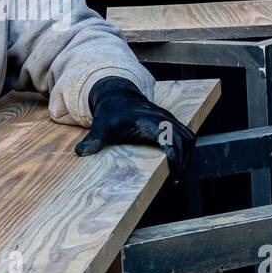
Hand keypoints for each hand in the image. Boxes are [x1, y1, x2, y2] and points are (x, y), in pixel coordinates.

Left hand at [73, 77, 195, 170]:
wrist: (117, 95)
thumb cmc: (111, 113)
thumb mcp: (101, 126)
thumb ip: (94, 139)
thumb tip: (81, 152)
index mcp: (149, 121)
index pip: (170, 135)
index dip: (175, 152)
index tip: (173, 168)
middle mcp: (163, 119)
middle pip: (185, 139)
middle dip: (184, 159)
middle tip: (173, 177)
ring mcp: (169, 120)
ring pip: (190, 138)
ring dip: (188, 156)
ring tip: (176, 173)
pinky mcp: (172, 123)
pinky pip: (187, 136)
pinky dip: (187, 150)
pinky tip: (176, 165)